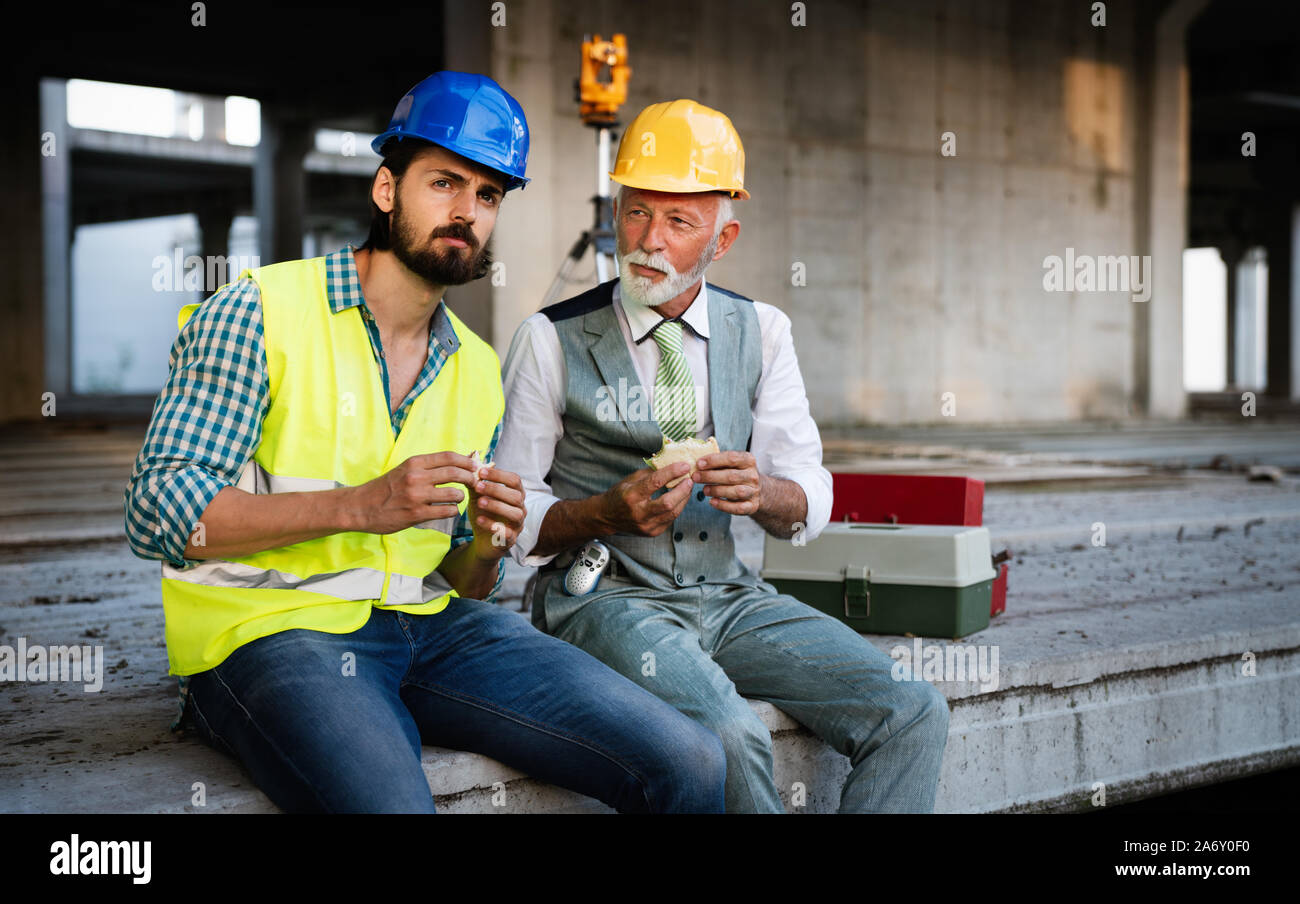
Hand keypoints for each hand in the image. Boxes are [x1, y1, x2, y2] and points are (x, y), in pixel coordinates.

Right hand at [348, 452, 477, 533]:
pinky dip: (452, 510)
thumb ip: (427, 467)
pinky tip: (448, 510)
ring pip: (454, 493)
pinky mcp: (416, 514)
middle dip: (471, 477)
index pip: (449, 456)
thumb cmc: (385, 488)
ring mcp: (416, 496)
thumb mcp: (404, 470)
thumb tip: (457, 461)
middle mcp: (416, 477)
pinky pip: (446, 511)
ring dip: (461, 497)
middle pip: (455, 472)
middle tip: (475, 482)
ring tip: (457, 498)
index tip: (475, 466)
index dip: (467, 461)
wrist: (361, 507)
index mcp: (414, 463)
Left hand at [467, 465, 525, 560]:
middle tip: (478, 486)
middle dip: (497, 489)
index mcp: (515, 494)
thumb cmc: (484, 514)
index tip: (480, 471)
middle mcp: (520, 508)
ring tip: (479, 502)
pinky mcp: (510, 540)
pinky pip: (507, 533)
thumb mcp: (477, 496)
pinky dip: (493, 525)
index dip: (499, 475)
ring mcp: (517, 525)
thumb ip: (475, 480)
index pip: (515, 480)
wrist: (482, 541)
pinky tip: (480, 520)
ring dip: (497, 506)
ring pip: (515, 513)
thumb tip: (469, 458)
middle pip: (516, 496)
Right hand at [598, 462, 694, 536]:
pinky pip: (671, 519)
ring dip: (684, 498)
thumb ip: (650, 472)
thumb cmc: (619, 495)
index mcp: (631, 495)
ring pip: (673, 512)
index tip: (684, 466)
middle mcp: (639, 513)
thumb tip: (671, 463)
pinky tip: (679, 499)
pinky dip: (677, 507)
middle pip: (668, 502)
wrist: (607, 517)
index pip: (655, 482)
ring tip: (687, 487)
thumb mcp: (631, 479)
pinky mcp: (652, 532)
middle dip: (683, 489)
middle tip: (689, 479)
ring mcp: (646, 525)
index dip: (672, 472)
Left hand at [694, 450, 763, 515]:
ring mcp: (753, 491)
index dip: (713, 460)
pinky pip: (738, 508)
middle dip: (710, 476)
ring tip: (704, 490)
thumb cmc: (738, 474)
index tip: (699, 464)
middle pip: (731, 476)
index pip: (731, 458)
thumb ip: (718, 462)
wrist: (757, 490)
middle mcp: (752, 476)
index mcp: (748, 460)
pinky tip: (712, 502)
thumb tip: (698, 464)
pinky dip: (723, 505)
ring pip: (736, 492)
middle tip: (695, 477)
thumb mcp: (733, 464)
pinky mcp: (752, 506)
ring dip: (717, 491)